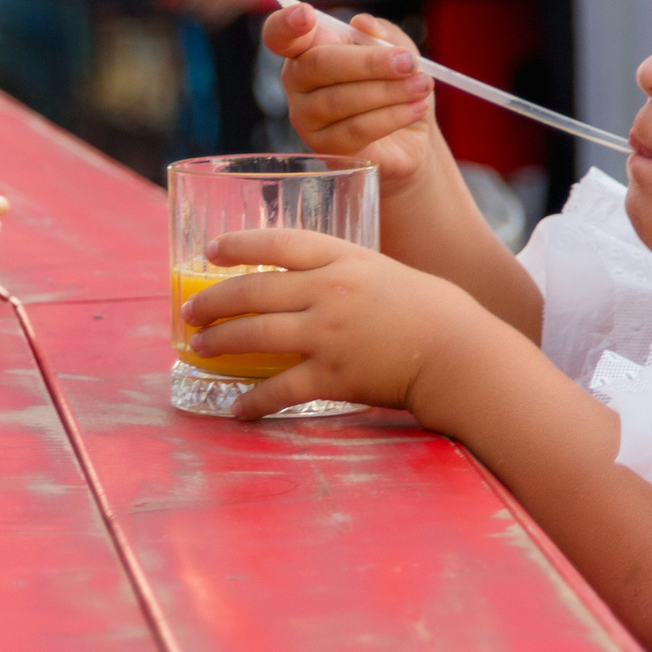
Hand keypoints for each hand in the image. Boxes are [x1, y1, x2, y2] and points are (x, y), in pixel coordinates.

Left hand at [179, 230, 472, 418]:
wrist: (461, 353)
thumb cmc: (436, 312)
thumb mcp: (389, 273)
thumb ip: (350, 274)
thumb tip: (315, 284)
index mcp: (347, 258)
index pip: (279, 242)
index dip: (239, 245)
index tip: (212, 250)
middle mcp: (330, 291)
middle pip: (254, 290)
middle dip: (213, 301)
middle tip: (190, 311)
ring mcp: (328, 334)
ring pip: (255, 334)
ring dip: (220, 342)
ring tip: (199, 349)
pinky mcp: (332, 376)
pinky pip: (279, 389)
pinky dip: (252, 401)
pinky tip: (236, 408)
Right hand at [263, 3, 440, 194]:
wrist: (410, 134)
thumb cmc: (394, 83)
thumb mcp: (397, 49)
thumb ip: (381, 33)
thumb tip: (363, 23)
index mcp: (306, 49)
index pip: (279, 35)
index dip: (286, 23)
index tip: (306, 15)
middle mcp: (297, 82)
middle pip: (319, 64)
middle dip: (370, 62)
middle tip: (408, 63)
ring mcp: (305, 118)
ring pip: (341, 99)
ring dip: (389, 91)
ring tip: (421, 86)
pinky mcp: (324, 148)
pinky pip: (356, 129)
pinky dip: (393, 116)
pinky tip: (416, 108)